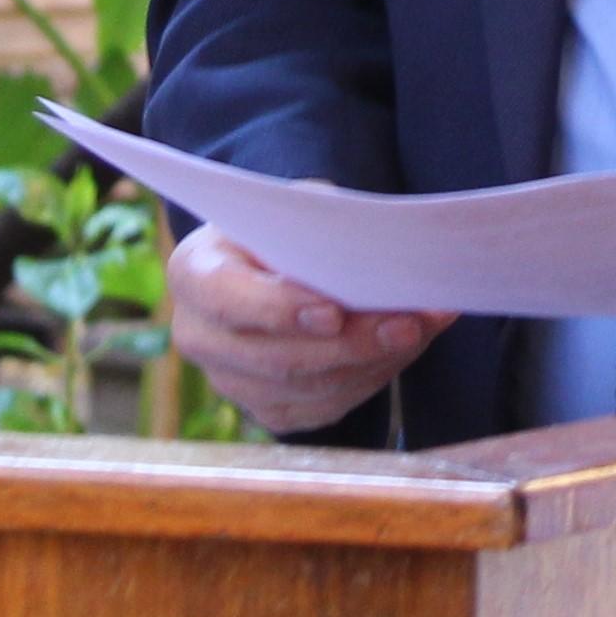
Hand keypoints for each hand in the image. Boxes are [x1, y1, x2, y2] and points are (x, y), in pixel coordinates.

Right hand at [164, 223, 449, 435]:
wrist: (272, 263)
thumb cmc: (284, 227)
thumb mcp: (295, 206)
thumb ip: (322, 227)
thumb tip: (376, 255)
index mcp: (192, 273)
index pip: (225, 299)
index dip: (278, 309)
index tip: (333, 311)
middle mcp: (198, 336)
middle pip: (275, 357)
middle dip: (350, 342)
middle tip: (409, 322)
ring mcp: (230, 382)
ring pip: (308, 388)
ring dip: (374, 361)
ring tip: (423, 327)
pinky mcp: (268, 410)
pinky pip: (325, 407)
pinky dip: (373, 378)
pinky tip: (406, 347)